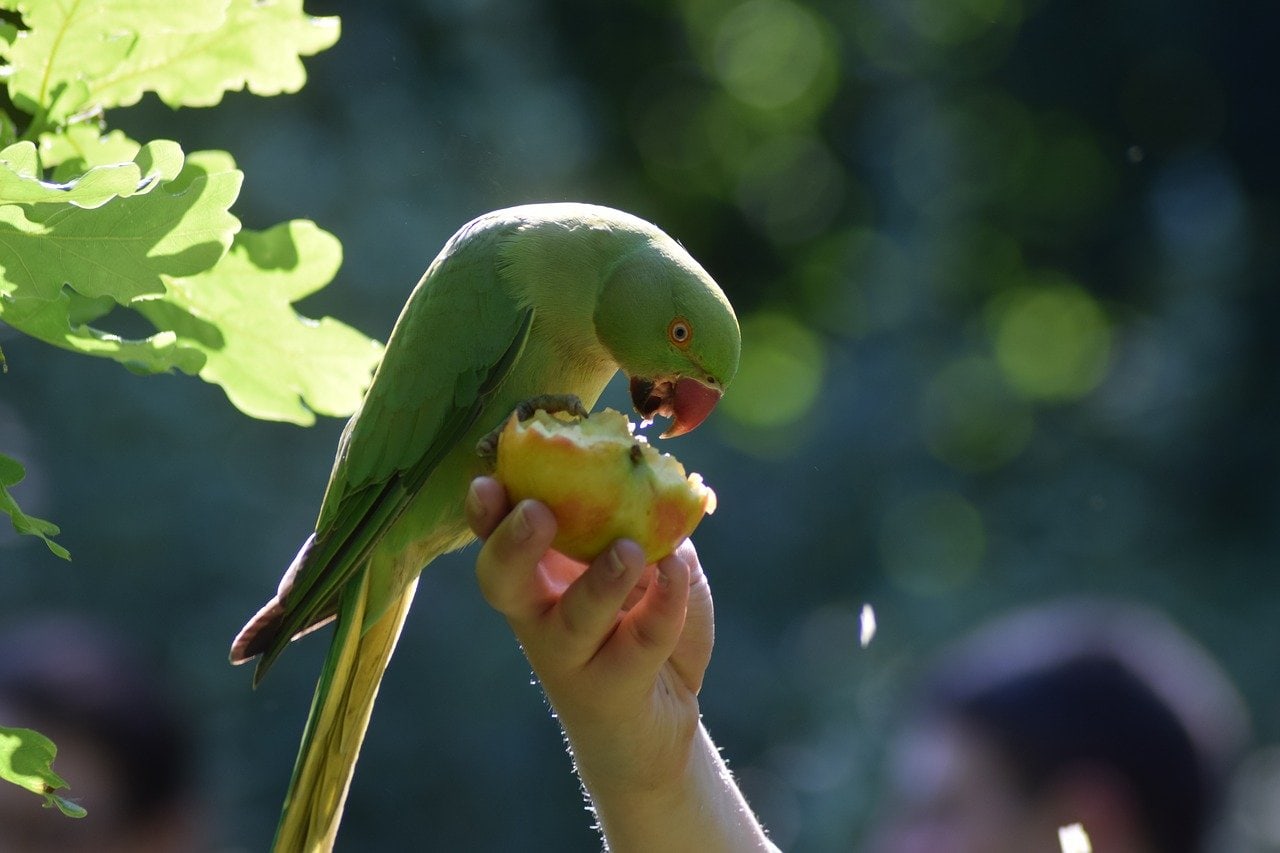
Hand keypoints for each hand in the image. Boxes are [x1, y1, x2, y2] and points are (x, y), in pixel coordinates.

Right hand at [467, 477, 775, 851]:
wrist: (658, 722)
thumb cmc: (641, 625)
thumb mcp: (648, 565)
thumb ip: (646, 528)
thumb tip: (657, 490)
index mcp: (538, 576)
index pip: (496, 539)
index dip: (486, 514)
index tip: (486, 481)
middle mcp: (541, 616)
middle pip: (503, 583)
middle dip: (512, 546)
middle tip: (536, 513)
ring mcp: (574, 657)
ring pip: (572, 621)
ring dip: (598, 583)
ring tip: (628, 550)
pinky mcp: (615, 688)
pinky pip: (639, 642)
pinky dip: (664, 604)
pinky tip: (677, 572)